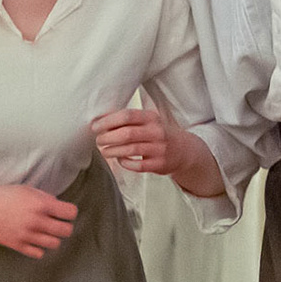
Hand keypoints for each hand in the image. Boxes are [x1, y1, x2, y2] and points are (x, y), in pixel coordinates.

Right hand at [0, 184, 77, 258]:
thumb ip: (46, 199)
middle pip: (67, 231)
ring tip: (46, 233)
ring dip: (53, 238)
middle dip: (65, 227)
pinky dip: (39, 248)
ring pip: (55, 244)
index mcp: (41, 204)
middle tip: (58, 224)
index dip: (70, 213)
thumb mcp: (28, 190)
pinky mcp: (18, 245)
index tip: (65, 213)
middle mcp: (37, 221)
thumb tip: (59, 207)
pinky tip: (34, 240)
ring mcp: (27, 235)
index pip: (71, 213)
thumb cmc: (4, 196)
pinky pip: (38, 253)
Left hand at [92, 108, 226, 198]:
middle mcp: (157, 132)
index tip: (95, 127)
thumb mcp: (149, 121)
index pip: (127, 116)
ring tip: (104, 151)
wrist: (184, 150)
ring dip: (112, 151)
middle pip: (127, 133)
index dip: (108, 121)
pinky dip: (125, 163)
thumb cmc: (159, 134)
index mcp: (152, 118)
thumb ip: (129, 120)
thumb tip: (101, 120)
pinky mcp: (159, 164)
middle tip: (99, 141)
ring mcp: (159, 149)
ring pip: (130, 150)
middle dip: (108, 138)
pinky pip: (137, 165)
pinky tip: (120, 160)